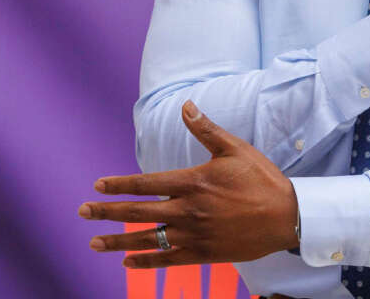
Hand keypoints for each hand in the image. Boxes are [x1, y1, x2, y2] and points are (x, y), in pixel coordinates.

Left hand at [80, 101, 298, 268]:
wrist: (286, 215)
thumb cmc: (261, 179)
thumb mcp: (235, 148)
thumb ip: (206, 129)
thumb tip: (185, 105)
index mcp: (193, 182)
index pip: (145, 183)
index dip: (119, 185)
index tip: (98, 186)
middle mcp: (188, 210)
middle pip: (138, 212)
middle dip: (107, 212)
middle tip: (83, 212)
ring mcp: (194, 234)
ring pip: (147, 239)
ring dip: (118, 241)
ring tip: (95, 243)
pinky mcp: (203, 253)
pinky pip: (167, 260)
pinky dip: (145, 262)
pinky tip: (128, 263)